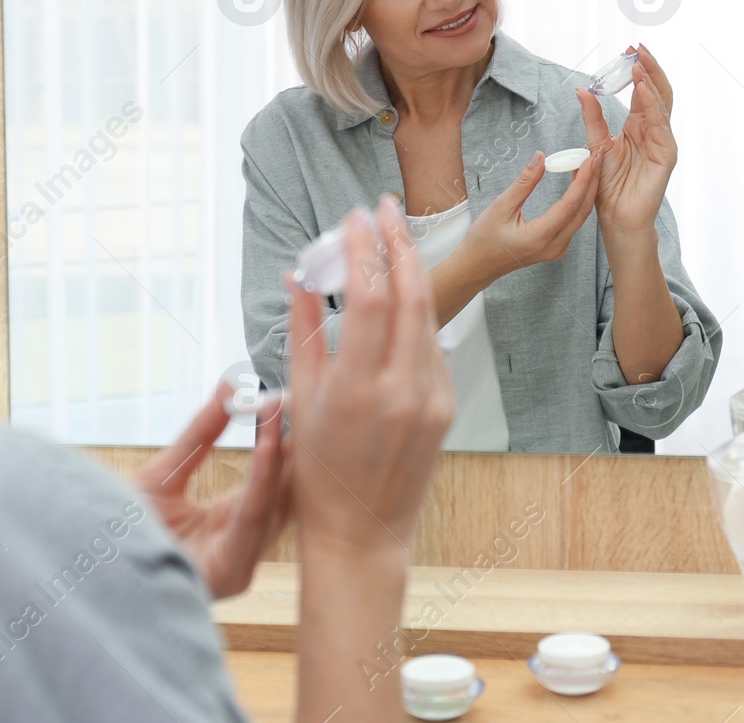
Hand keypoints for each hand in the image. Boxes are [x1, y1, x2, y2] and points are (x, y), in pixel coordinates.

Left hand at [135, 380, 292, 599]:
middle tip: (302, 401)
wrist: (90, 567)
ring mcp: (240, 561)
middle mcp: (244, 546)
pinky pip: (253, 516)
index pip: (274, 480)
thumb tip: (229, 387)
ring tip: (284, 412)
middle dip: (295, 445)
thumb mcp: (166, 472)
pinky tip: (269, 447)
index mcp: (233, 525)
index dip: (285, 441)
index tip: (291, 402)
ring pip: (275, 500)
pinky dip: (264, 479)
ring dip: (282, 454)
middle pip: (285, 491)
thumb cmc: (123, 532)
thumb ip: (201, 433)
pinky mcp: (230, 568)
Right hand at [285, 195, 454, 555]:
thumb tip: (297, 277)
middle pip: (411, 294)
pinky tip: (402, 296)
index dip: (363, 250)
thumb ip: (302, 333)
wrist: (361, 533)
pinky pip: (433, 348)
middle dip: (398, 243)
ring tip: (394, 238)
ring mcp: (430, 399)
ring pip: (429, 316)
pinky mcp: (446, 408)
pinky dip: (418, 316)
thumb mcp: (300, 401)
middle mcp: (400, 391)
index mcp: (356, 388)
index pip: (368, 297)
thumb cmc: (318, 473)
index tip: (355, 218)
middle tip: (385, 209)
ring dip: (413, 271)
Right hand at [453, 147, 600, 286]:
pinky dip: (579, 201)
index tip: (589, 159)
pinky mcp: (556, 247)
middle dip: (591, 181)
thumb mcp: (501, 206)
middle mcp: (554, 246)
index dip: (582, 180)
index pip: (570, 205)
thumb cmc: (484, 239)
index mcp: (539, 237)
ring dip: (587, 190)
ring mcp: (557, 249)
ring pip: (581, 217)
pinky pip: (574, 222)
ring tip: (588, 165)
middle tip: (595, 156)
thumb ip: (524, 182)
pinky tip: (579, 184)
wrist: (478, 265)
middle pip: (582, 210)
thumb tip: (540, 157)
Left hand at [575, 41, 676, 233]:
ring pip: (662, 103)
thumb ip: (593, 117)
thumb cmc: (608, 185)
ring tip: (639, 63)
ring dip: (651, 81)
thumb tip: (582, 89)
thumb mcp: (597, 143)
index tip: (627, 50)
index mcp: (638, 125)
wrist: (616, 216)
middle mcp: (653, 129)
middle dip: (649, 67)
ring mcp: (662, 141)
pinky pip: (661, 125)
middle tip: (637, 48)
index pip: (642, 90)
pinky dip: (652, 105)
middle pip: (657, 91)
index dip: (637, 69)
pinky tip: (643, 90)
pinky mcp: (666, 154)